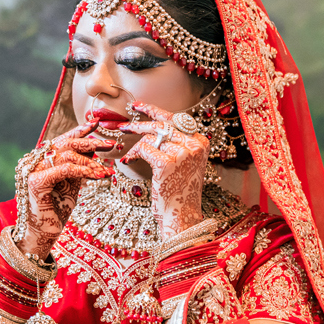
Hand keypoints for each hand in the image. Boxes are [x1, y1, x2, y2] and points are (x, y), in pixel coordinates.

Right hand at [16, 120, 114, 259]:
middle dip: (90, 142)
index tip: (96, 123)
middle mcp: (35, 161)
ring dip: (90, 162)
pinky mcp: (35, 181)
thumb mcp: (71, 185)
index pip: (62, 140)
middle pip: (65, 144)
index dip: (79, 130)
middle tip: (110, 145)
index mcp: (42, 160)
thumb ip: (77, 168)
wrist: (42, 234)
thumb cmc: (56, 211)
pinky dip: (82, 170)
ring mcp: (32, 170)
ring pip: (66, 155)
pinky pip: (64, 169)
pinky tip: (96, 175)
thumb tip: (94, 152)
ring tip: (105, 171)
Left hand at [119, 102, 207, 238]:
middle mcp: (194, 145)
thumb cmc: (179, 192)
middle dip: (141, 119)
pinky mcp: (167, 163)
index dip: (155, 111)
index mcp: (201, 142)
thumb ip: (177, 145)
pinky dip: (134, 153)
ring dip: (134, 138)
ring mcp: (182, 153)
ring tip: (122, 138)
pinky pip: (144, 148)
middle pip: (163, 123)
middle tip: (125, 118)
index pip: (176, 119)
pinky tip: (129, 159)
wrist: (181, 216)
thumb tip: (154, 127)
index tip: (140, 106)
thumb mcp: (185, 164)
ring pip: (152, 136)